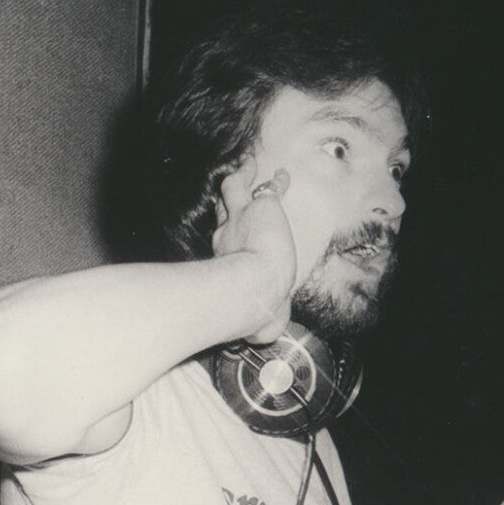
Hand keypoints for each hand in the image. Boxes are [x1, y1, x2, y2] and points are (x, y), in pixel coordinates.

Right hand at [213, 162, 296, 342]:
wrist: (255, 289)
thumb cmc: (257, 308)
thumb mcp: (263, 320)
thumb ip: (265, 326)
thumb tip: (267, 338)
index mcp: (226, 259)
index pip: (225, 240)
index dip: (228, 235)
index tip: (229, 235)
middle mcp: (227, 235)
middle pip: (225, 213)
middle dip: (228, 205)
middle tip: (232, 195)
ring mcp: (241, 219)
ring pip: (235, 191)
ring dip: (242, 179)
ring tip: (246, 166)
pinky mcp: (260, 207)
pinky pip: (260, 184)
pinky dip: (269, 177)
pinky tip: (278, 171)